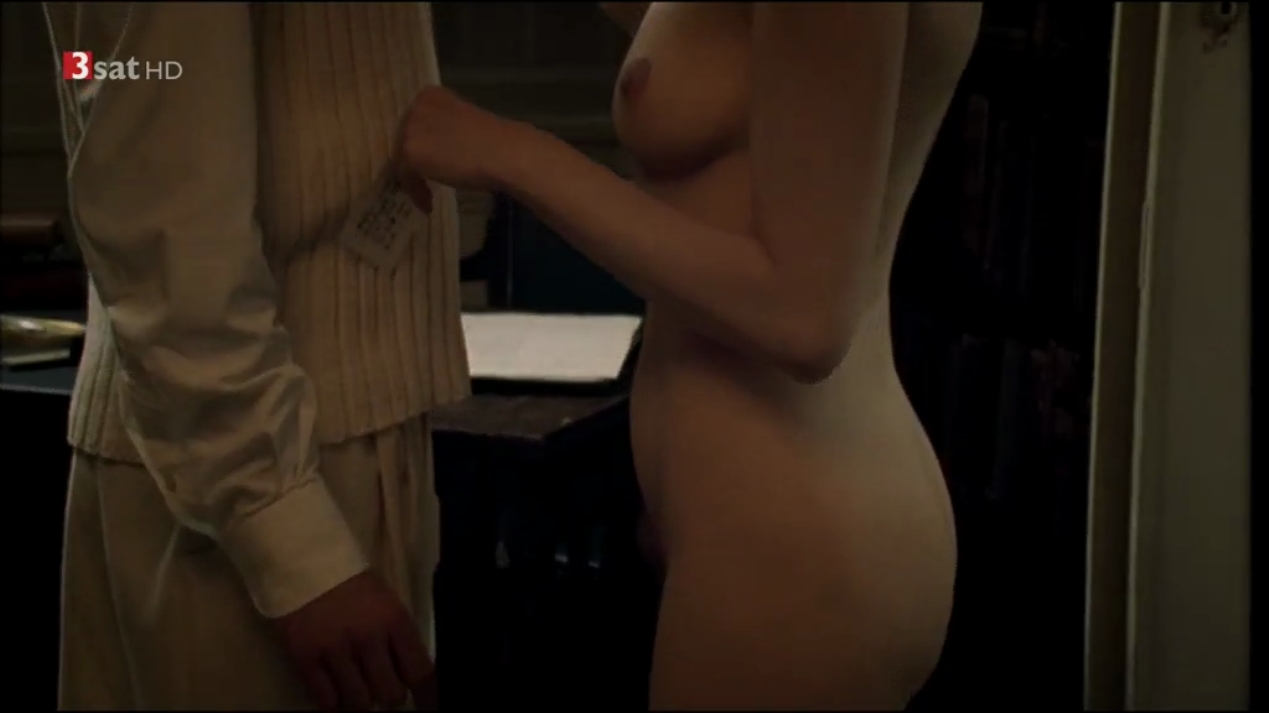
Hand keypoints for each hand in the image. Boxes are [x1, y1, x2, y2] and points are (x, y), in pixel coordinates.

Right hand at [273, 571, 435, 710]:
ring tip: (357, 687)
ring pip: (359, 702)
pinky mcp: (305, 657)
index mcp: (395, 619)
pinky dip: (333, 702)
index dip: (427, 695)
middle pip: (391, 694)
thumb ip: (397, 637)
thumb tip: (408, 674)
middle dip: (389, 695)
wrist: (302, 560)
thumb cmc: (349, 581)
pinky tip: (335, 691)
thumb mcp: (385, 602)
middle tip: (381, 686)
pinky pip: (326, 699)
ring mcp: (336, 649)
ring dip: (360, 700)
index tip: (426, 704)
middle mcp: (369, 637)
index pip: (420, 671)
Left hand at [396, 85, 525, 211]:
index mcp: (430, 95)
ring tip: (427, 195)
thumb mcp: (463, 124)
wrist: (502, 152)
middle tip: (424, 180)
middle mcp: (416, 108)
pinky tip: (428, 203)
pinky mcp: (410, 153)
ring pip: (403, 159)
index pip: (416, 122)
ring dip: (414, 179)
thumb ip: (445, 130)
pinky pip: (405, 177)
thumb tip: (437, 150)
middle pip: (405, 139)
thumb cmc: (494, 140)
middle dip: (414, 161)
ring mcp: (411, 130)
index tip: (431, 161)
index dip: (421, 144)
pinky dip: (415, 191)